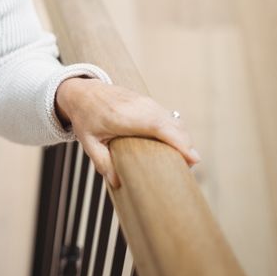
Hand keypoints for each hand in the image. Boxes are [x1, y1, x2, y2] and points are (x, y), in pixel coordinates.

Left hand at [56, 77, 200, 188]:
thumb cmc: (85, 118)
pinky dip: (177, 131)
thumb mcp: (88, 142)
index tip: (193, 159)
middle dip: (186, 147)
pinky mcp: (149, 102)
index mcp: (125, 116)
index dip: (179, 142)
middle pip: (174, 126)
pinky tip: (175, 147)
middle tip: (185, 169)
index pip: (159, 127)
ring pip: (175, 121)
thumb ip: (102, 162)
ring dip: (183, 139)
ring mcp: (146, 102)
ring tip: (182, 161)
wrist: (82, 92)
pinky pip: (170, 117)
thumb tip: (117, 183)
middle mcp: (140, 106)